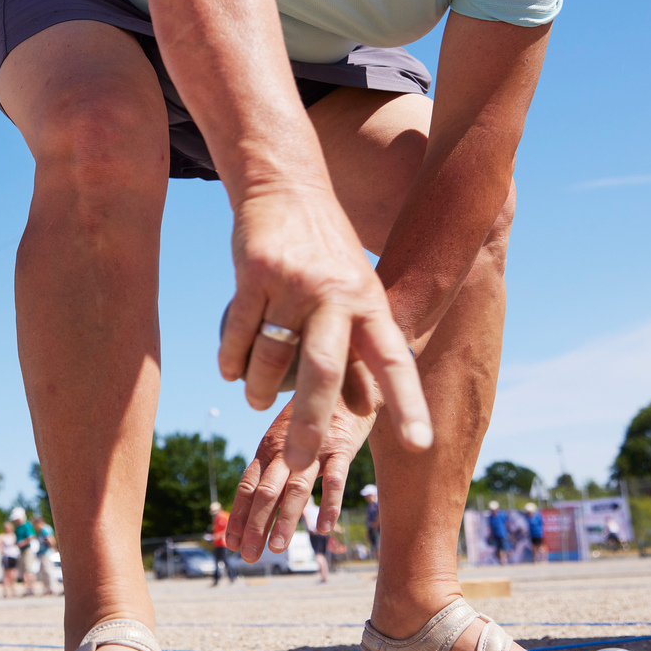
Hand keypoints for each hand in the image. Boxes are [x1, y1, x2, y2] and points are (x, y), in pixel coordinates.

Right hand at [218, 182, 429, 470]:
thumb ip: (360, 350)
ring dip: (258, 389)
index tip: (420, 444)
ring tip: (256, 401)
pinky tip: (230, 372)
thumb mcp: (357, 294)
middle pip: (322, 369)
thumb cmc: (327, 252)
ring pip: (269, 355)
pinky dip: (231, 360)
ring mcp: (293, 282)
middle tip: (299, 463)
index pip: (393, 360)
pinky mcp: (254, 272)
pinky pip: (238, 332)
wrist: (286, 186)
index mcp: (369, 302)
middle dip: (310, 422)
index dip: (407, 403)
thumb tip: (364, 410)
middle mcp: (335, 293)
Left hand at [229, 397, 371, 560]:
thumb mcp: (288, 437)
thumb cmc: (316, 416)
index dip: (239, 516)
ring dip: (285, 519)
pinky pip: (334, 479)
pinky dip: (329, 504)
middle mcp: (286, 449)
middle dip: (255, 525)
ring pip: (296, 488)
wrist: (350, 379)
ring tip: (277, 547)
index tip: (231, 544)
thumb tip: (263, 502)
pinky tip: (324, 528)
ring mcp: (314, 448)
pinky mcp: (341, 447)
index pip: (247, 486)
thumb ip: (276, 467)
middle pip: (266, 492)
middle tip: (249, 556)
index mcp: (269, 449)